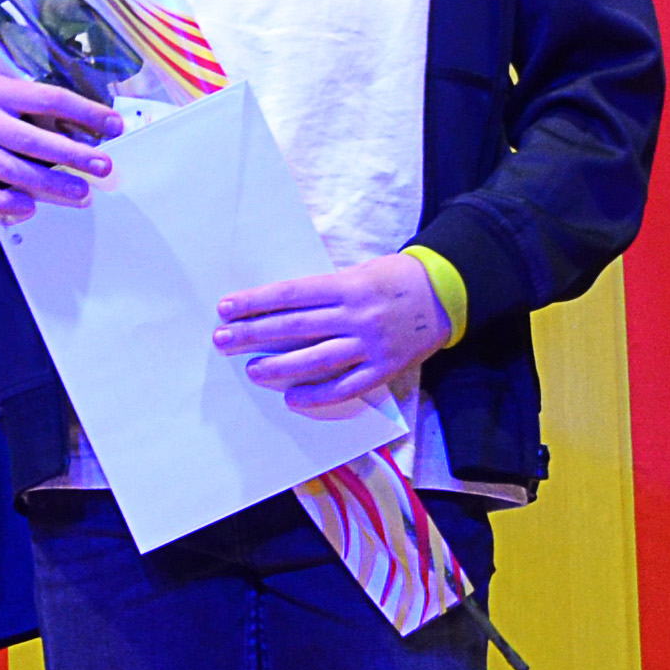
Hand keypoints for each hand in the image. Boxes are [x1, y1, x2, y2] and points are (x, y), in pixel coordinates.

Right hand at [0, 55, 117, 215]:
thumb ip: (25, 94)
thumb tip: (73, 116)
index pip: (49, 98)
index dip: (85, 112)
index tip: (114, 124)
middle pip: (33, 141)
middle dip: (73, 156)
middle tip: (104, 168)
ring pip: (10, 171)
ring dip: (49, 185)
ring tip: (81, 193)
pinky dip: (2, 202)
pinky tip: (28, 206)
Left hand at [214, 253, 447, 410]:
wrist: (447, 293)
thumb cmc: (396, 277)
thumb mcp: (360, 271)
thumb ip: (326, 292)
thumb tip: (281, 309)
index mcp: (348, 286)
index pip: (291, 294)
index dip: (256, 302)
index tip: (227, 308)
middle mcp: (356, 316)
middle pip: (296, 327)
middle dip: (254, 334)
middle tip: (223, 340)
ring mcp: (370, 345)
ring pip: (317, 360)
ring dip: (280, 367)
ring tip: (252, 370)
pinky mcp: (384, 369)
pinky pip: (346, 387)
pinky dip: (318, 395)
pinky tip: (293, 398)